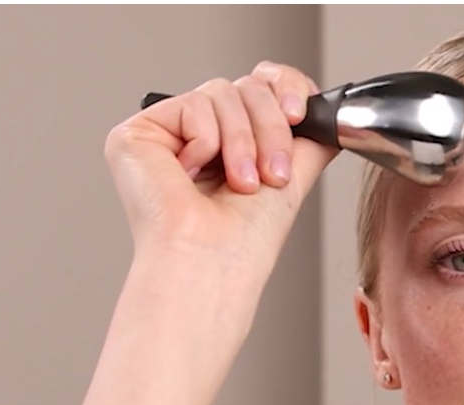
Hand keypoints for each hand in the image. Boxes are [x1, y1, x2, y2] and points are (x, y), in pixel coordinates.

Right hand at [103, 61, 336, 283]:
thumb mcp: (292, 174)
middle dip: (270, 127)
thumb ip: (309, 138)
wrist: (214, 260)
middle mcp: (195, 134)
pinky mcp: (136, 133)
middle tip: (272, 171)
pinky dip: (207, 143)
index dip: (284, 86)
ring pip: (221, 92)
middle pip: (244, 86)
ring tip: (241, 183)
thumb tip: (328, 113)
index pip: (258, 85)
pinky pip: (193, 105)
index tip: (301, 114)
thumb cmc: (247, 238)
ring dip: (243, 141)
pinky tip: (192, 178)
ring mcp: (165, 132)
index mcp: (229, 143)